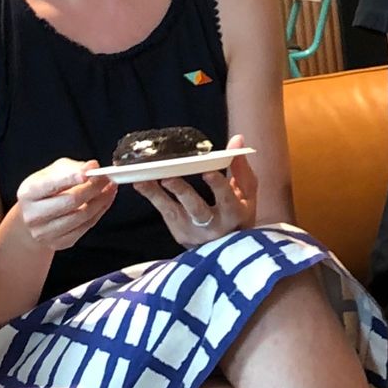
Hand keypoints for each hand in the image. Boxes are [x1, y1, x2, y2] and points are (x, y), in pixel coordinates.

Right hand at [14, 158, 117, 252]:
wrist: (34, 217)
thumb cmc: (45, 190)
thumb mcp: (52, 172)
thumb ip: (72, 168)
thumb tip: (92, 167)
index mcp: (28, 192)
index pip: (52, 184)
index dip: (72, 178)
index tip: (89, 171)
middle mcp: (33, 215)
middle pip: (71, 201)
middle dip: (93, 187)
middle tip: (106, 177)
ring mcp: (45, 232)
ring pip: (82, 216)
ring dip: (101, 200)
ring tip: (110, 187)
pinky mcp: (58, 243)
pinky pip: (86, 227)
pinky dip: (100, 212)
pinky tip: (105, 200)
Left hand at [134, 134, 258, 247]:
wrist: (228, 248)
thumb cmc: (238, 215)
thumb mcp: (246, 193)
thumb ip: (240, 167)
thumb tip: (236, 139)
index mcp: (234, 213)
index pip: (227, 198)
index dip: (217, 186)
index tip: (208, 172)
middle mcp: (214, 226)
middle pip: (197, 209)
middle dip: (182, 192)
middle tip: (168, 178)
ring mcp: (193, 232)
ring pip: (174, 213)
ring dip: (158, 195)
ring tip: (143, 180)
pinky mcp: (179, 233)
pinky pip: (164, 213)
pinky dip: (152, 197)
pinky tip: (141, 182)